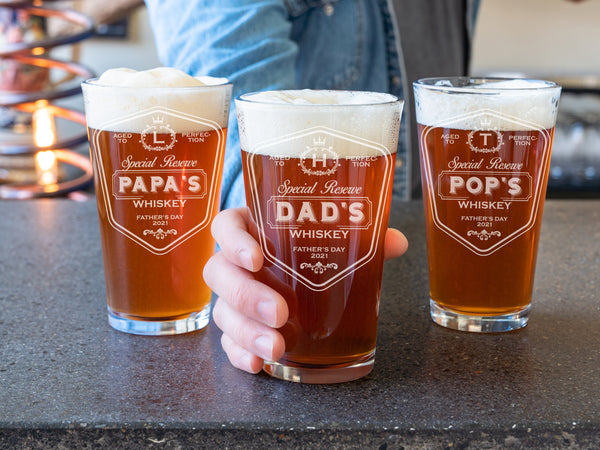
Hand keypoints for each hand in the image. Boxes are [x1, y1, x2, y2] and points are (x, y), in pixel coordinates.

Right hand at [204, 207, 408, 373]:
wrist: (299, 276)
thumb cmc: (311, 250)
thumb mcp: (333, 239)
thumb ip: (360, 238)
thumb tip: (395, 242)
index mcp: (253, 230)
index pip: (226, 226)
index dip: (234, 241)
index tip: (257, 258)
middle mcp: (236, 263)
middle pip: (218, 273)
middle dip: (246, 295)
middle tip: (281, 312)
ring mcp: (233, 297)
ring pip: (222, 311)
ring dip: (246, 331)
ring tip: (278, 347)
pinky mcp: (236, 326)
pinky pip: (227, 341)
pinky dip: (240, 353)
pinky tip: (258, 364)